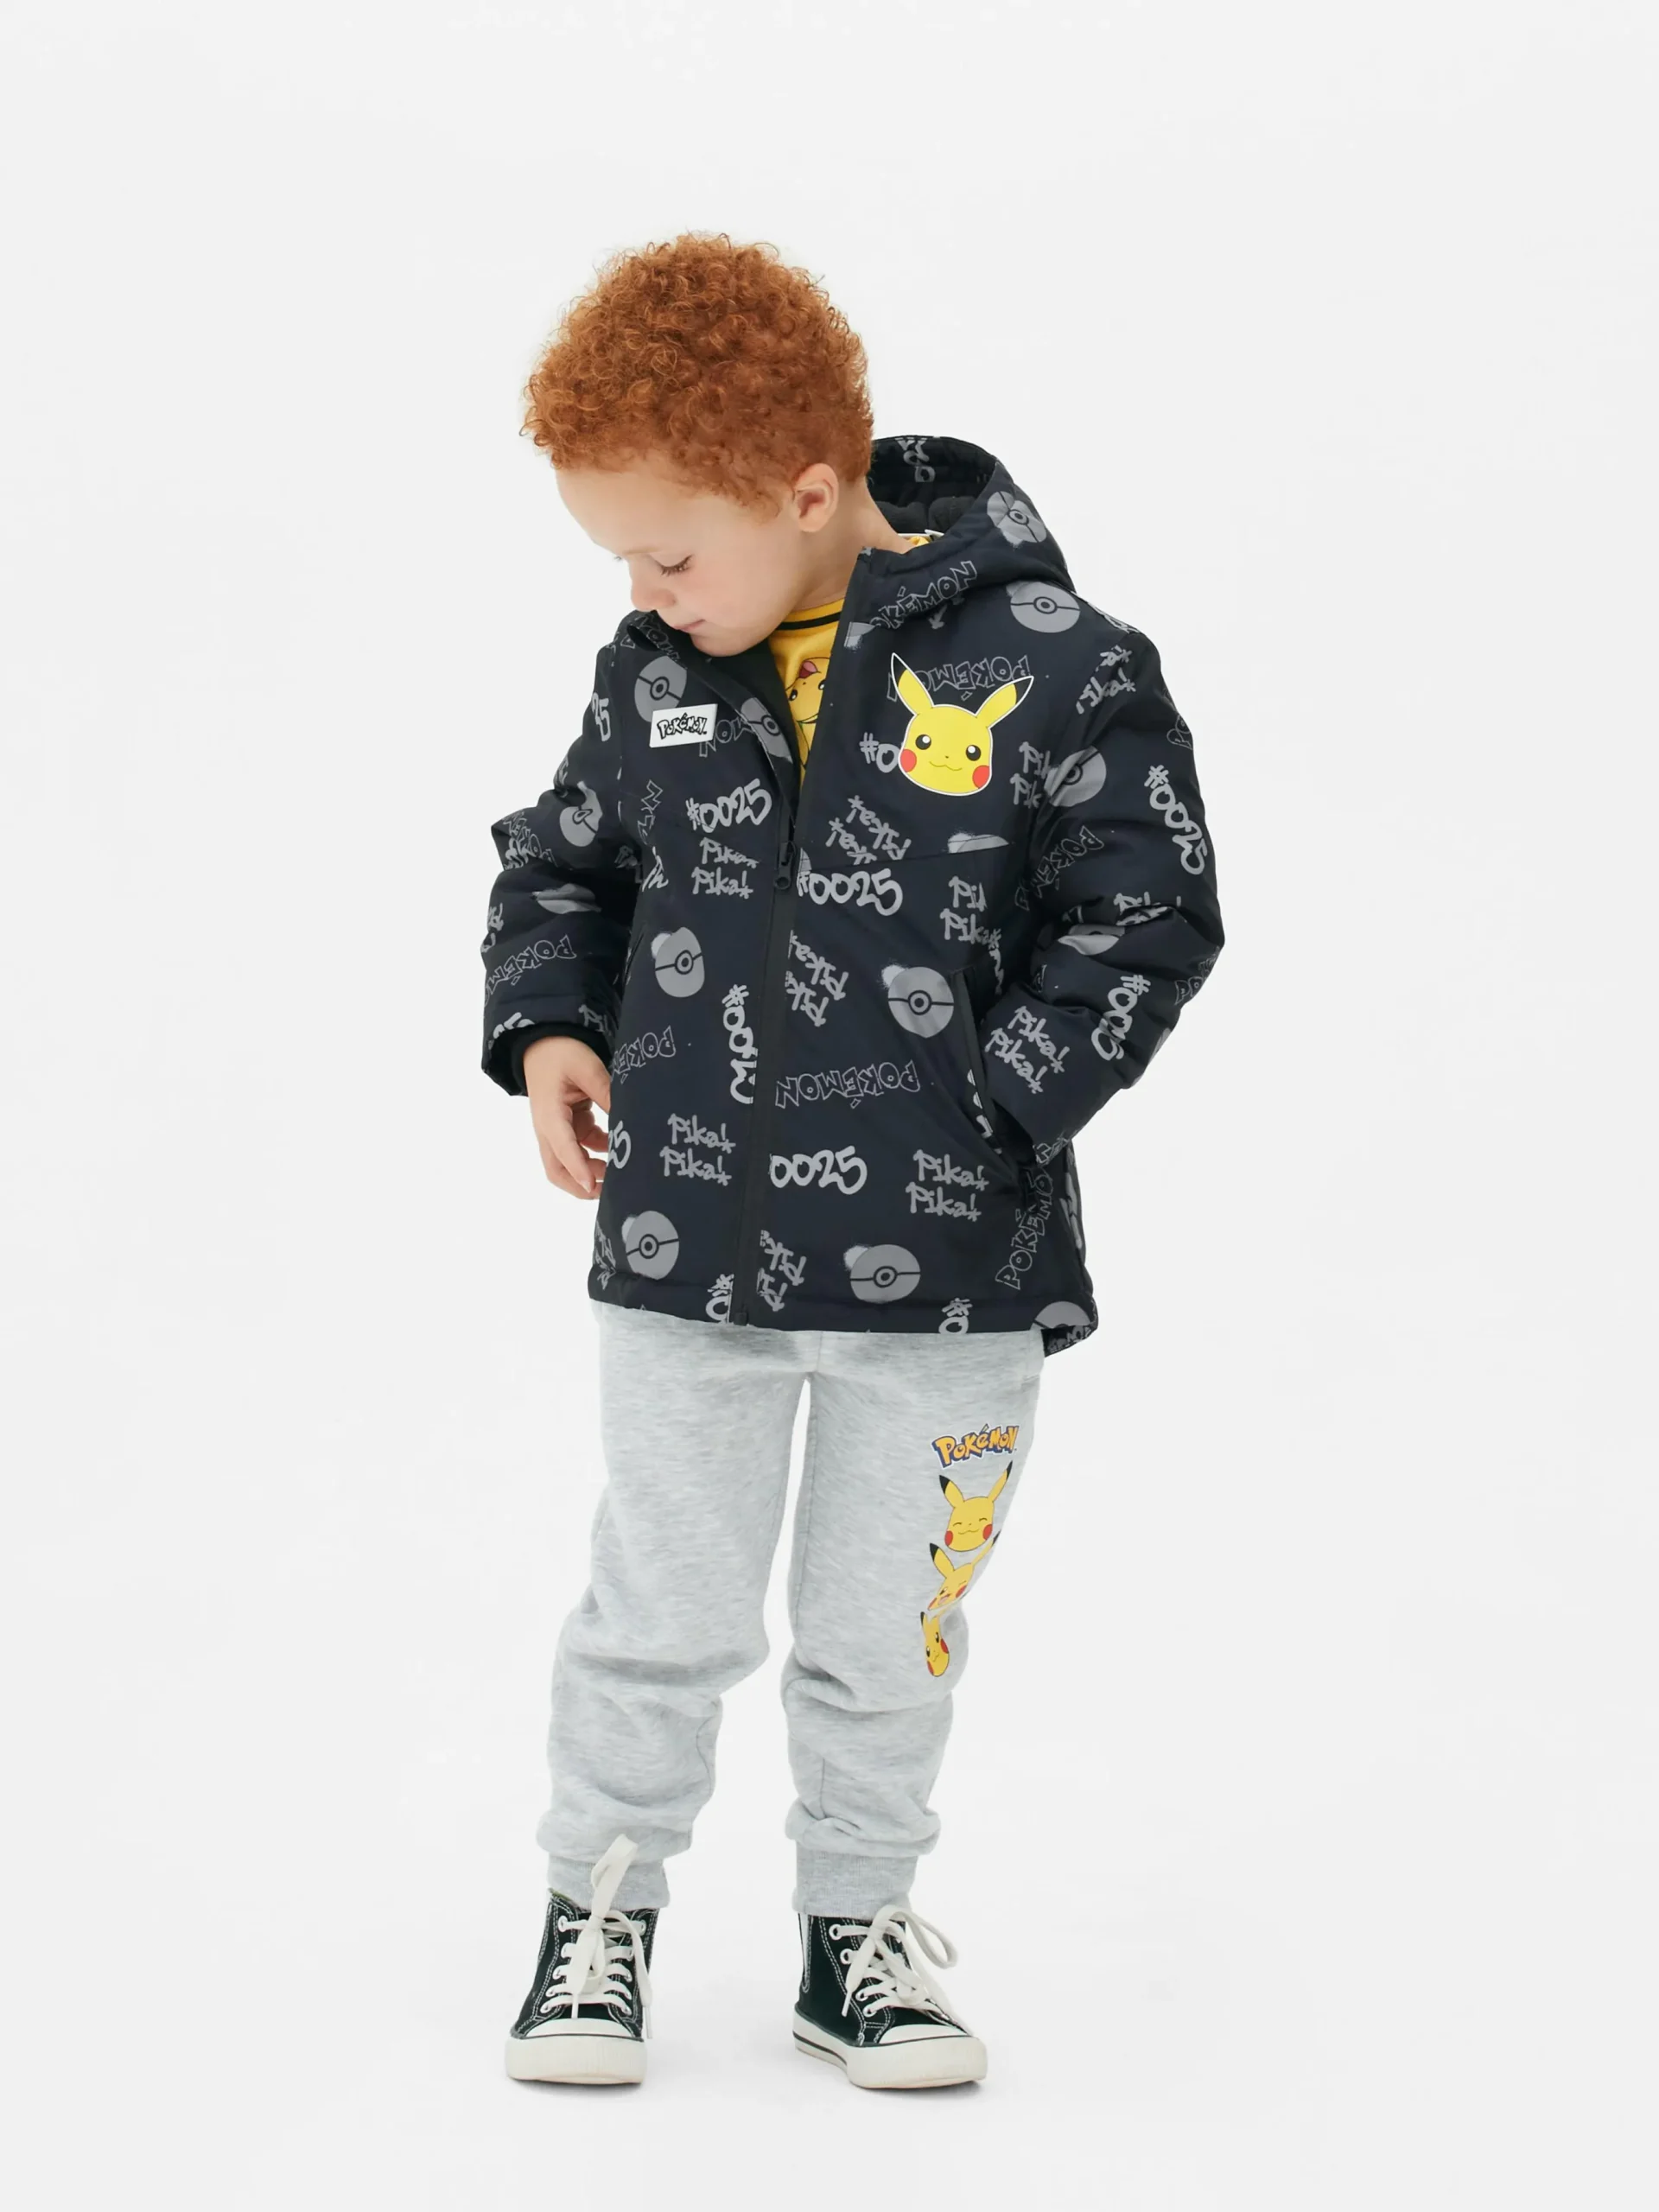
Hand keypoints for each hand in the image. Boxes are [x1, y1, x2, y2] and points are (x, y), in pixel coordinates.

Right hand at [523, 1035, 611, 1198]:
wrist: (543, 1043)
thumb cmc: (561, 1053)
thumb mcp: (587, 1067)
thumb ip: (606, 1093)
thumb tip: (627, 1119)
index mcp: (550, 1115)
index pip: (564, 1148)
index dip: (579, 1170)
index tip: (595, 1187)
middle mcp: (549, 1129)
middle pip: (558, 1170)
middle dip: (581, 1185)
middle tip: (611, 1192)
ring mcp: (558, 1131)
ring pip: (568, 1164)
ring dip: (591, 1173)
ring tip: (619, 1175)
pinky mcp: (567, 1127)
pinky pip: (581, 1149)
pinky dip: (597, 1155)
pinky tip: (618, 1151)